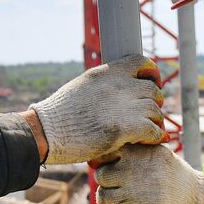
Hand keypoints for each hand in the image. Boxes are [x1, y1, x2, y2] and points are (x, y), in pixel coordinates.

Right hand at [30, 55, 165, 163]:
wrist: (46, 132)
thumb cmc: (58, 115)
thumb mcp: (80, 87)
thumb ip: (101, 86)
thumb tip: (112, 90)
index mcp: (106, 72)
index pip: (140, 62)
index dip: (151, 73)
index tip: (152, 83)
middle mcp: (117, 85)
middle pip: (152, 89)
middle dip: (154, 101)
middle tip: (150, 113)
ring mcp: (122, 105)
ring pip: (155, 109)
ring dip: (155, 121)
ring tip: (150, 129)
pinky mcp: (124, 127)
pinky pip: (153, 129)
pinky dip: (156, 136)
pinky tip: (151, 141)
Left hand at [95, 143, 203, 203]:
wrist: (196, 202)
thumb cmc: (172, 175)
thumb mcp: (156, 153)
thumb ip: (131, 151)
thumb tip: (94, 158)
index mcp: (139, 154)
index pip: (104, 155)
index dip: (106, 163)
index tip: (114, 168)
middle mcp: (135, 173)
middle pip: (101, 177)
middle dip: (107, 183)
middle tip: (117, 187)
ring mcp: (135, 196)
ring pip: (102, 198)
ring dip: (107, 201)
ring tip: (121, 201)